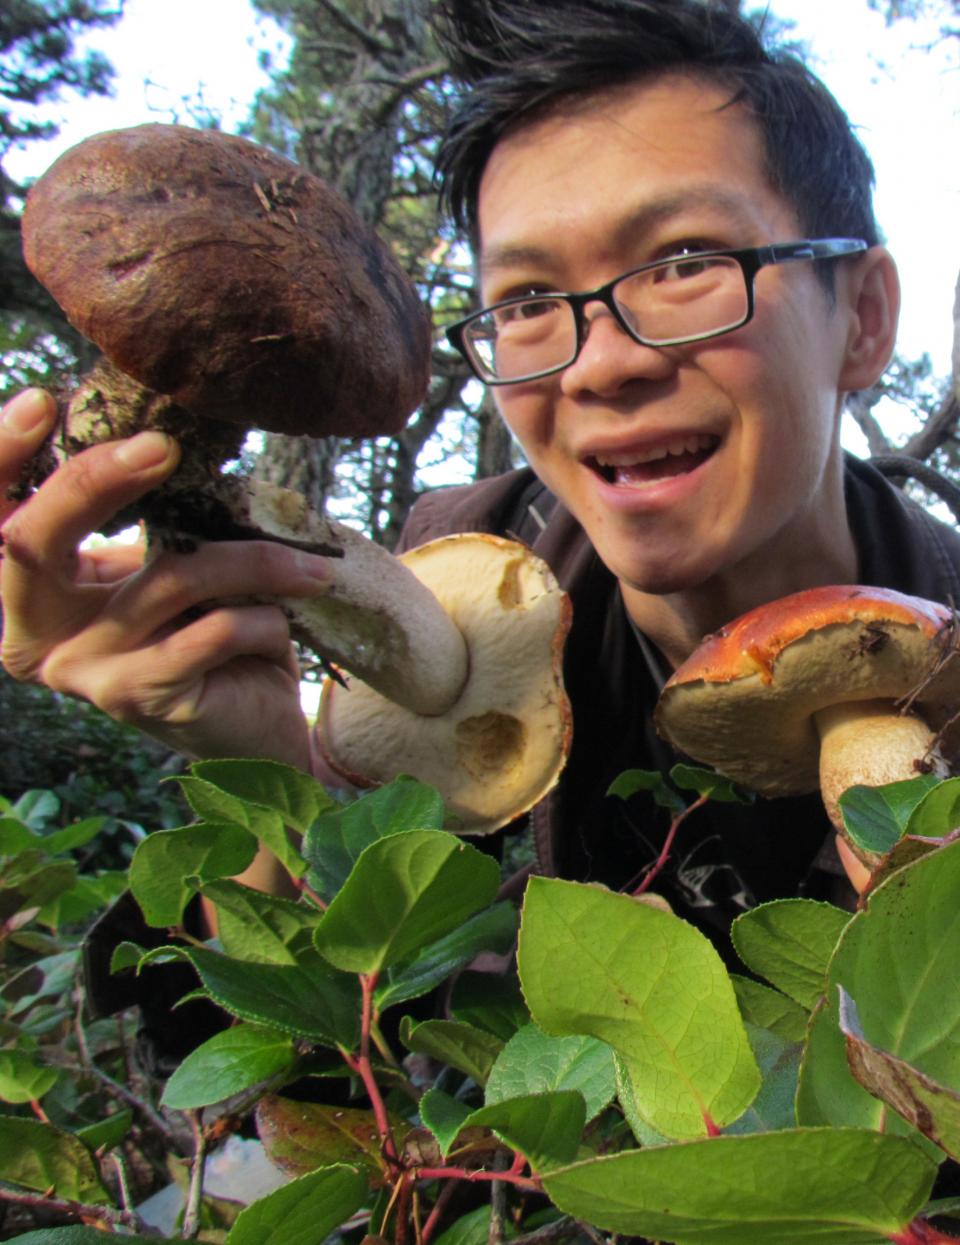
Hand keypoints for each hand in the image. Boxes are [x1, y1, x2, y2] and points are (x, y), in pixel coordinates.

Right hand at [1, 389, 333, 768]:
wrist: (253, 729)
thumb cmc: (208, 635)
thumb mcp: (168, 570)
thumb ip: (149, 521)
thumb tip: (165, 440)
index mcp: (33, 594)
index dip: (0, 458)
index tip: (41, 402)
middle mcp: (35, 637)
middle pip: (32, 541)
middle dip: (92, 480)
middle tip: (160, 446)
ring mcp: (83, 672)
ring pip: (166, 579)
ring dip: (251, 562)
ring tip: (307, 566)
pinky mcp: (139, 698)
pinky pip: (212, 630)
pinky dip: (262, 621)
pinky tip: (281, 630)